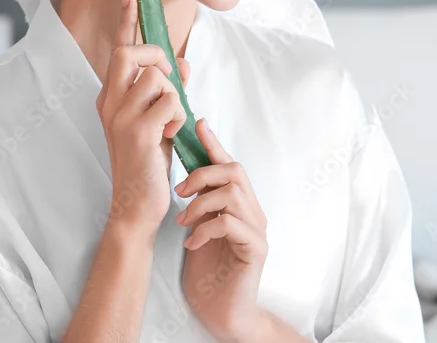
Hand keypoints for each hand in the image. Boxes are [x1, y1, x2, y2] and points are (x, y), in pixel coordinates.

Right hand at [95, 0, 188, 239]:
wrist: (137, 203)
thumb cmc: (149, 162)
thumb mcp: (160, 120)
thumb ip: (167, 91)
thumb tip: (182, 63)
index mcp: (112, 97)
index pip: (118, 50)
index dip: (125, 22)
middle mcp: (109, 101)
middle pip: (132, 52)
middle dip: (158, 58)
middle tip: (169, 85)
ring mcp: (120, 115)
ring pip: (158, 78)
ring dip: (175, 99)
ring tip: (169, 124)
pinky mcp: (136, 130)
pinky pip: (170, 101)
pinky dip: (178, 116)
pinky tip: (169, 136)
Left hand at [178, 119, 269, 342]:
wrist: (224, 313)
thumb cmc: (210, 274)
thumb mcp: (198, 230)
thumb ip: (198, 205)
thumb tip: (183, 179)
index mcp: (239, 205)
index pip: (229, 166)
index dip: (214, 144)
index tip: (199, 124)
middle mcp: (253, 212)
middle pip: (235, 171)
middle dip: (203, 174)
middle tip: (179, 191)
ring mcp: (257, 230)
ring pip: (232, 194)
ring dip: (201, 204)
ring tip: (184, 222)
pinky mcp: (255, 249)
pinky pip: (231, 224)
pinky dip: (206, 229)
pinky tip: (192, 243)